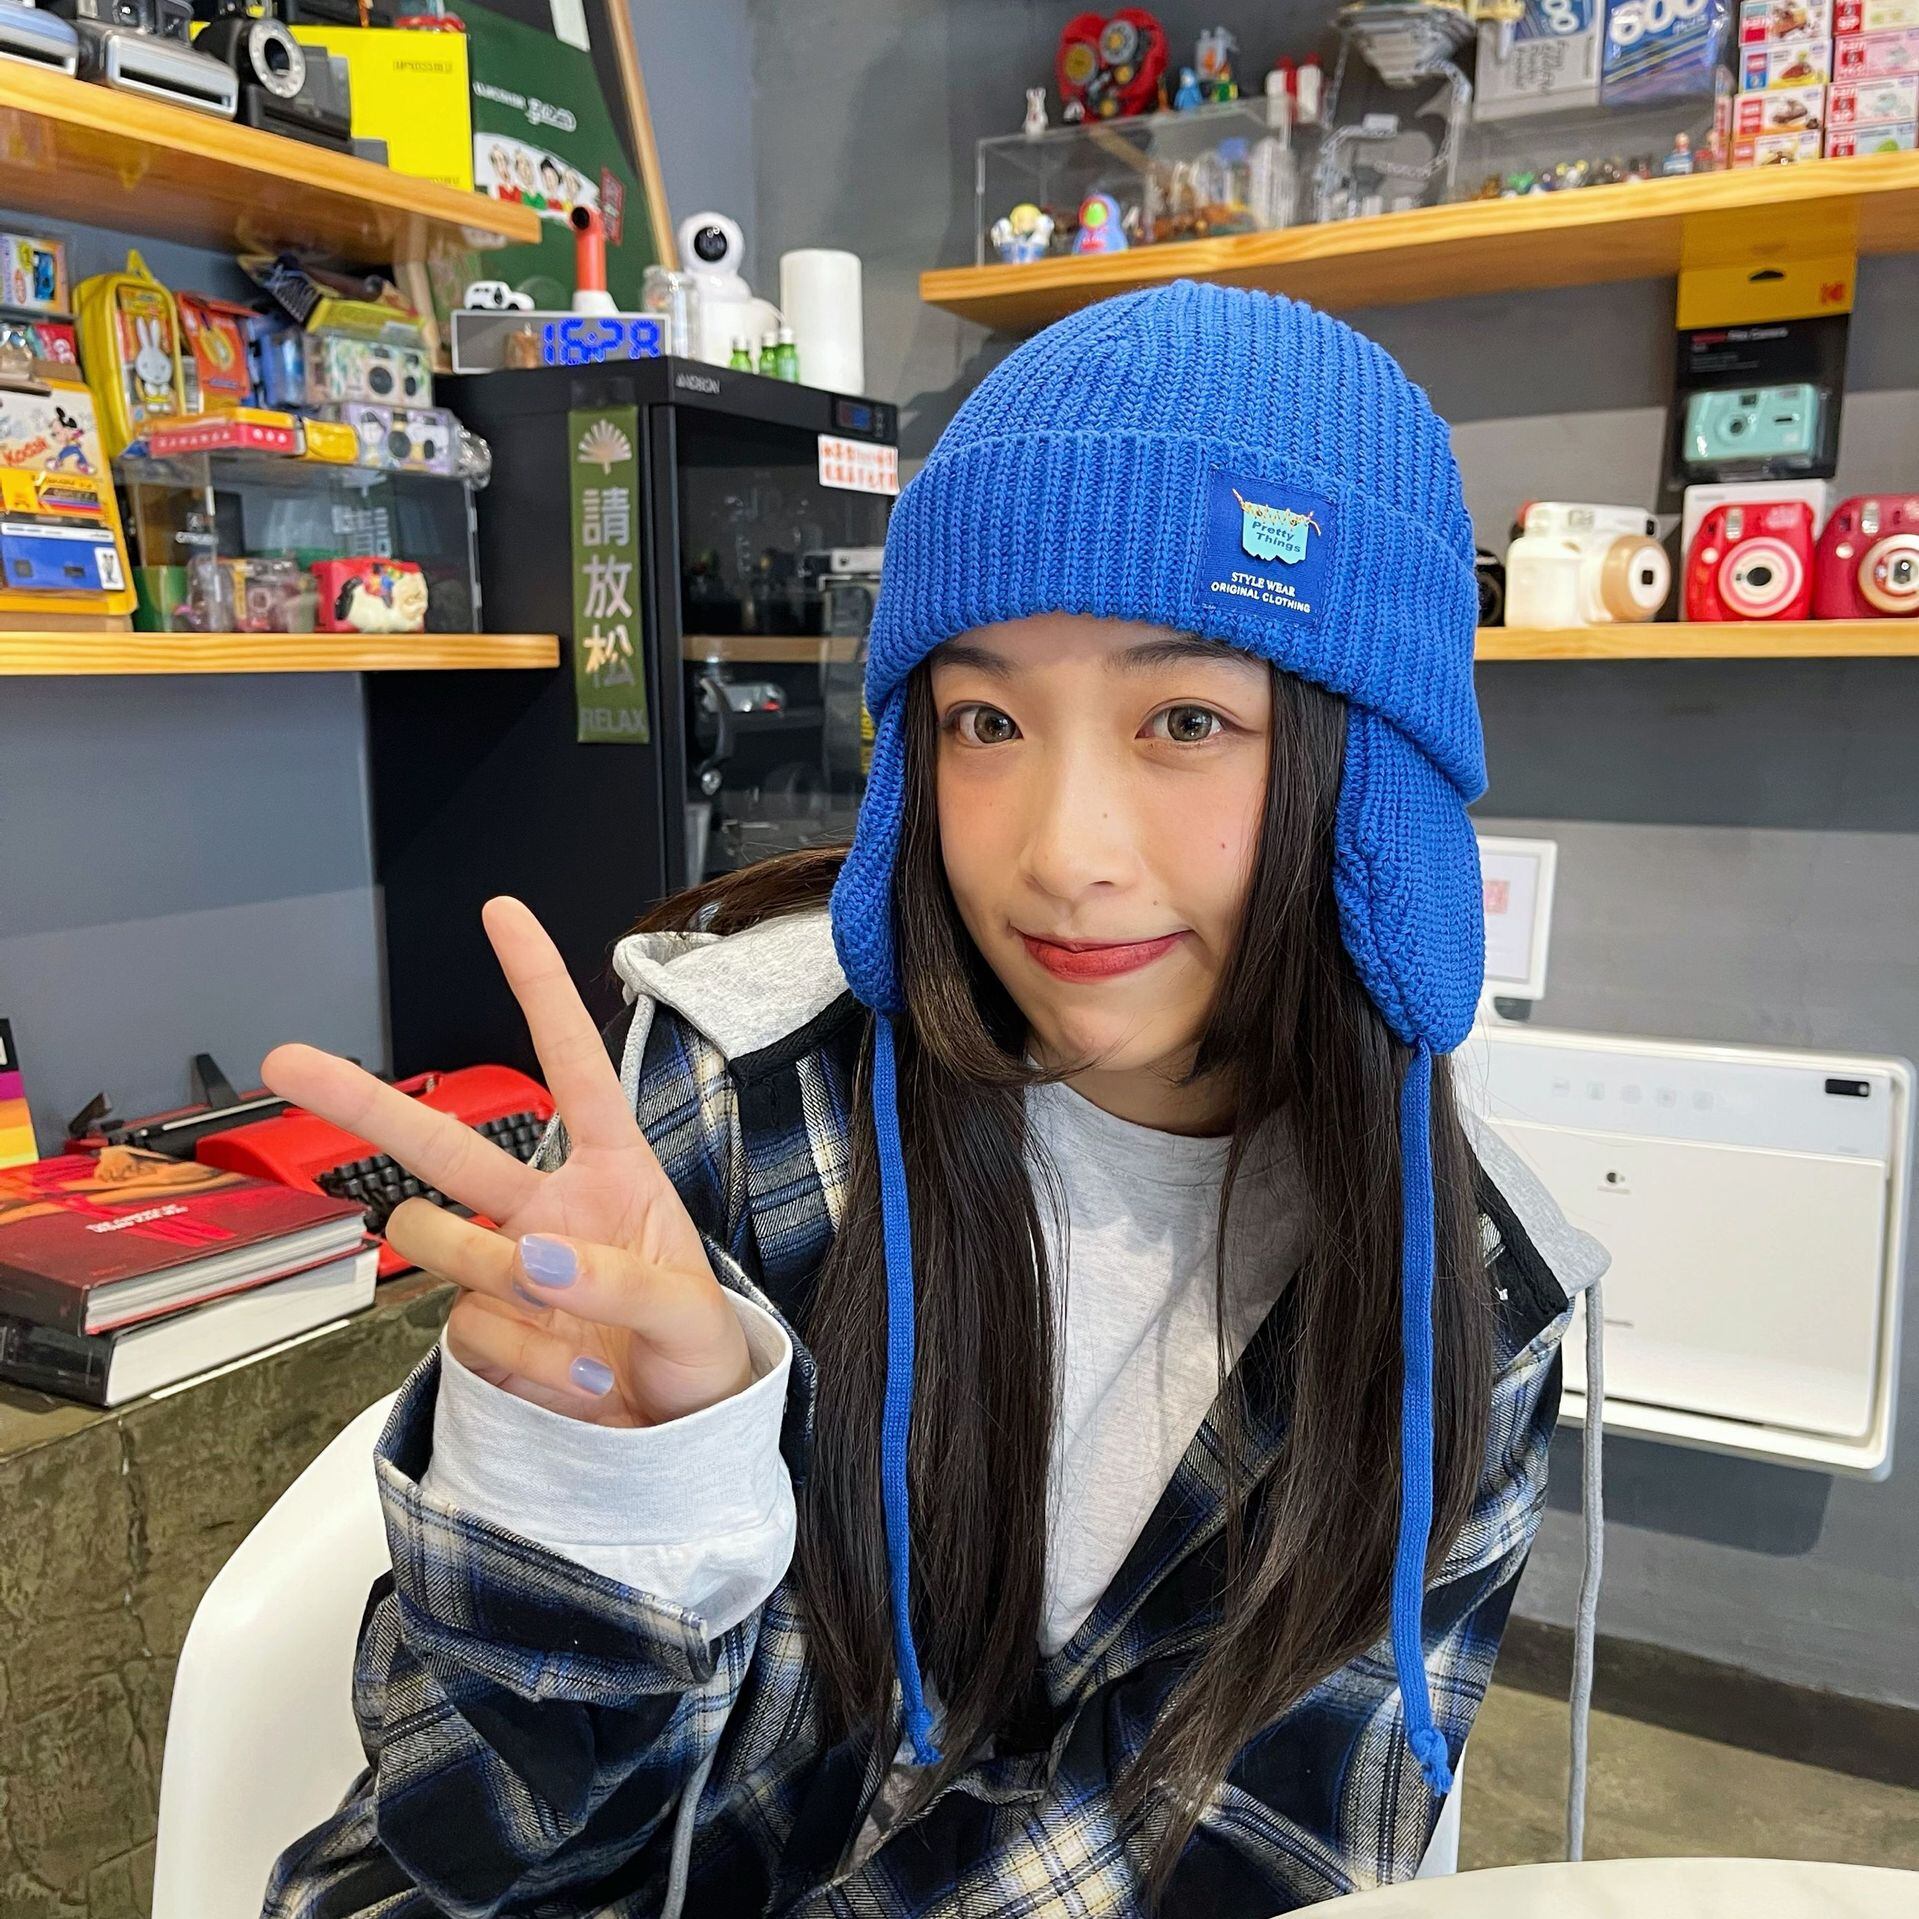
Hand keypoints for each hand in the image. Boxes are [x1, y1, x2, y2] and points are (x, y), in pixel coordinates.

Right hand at [261, 898, 751, 1427]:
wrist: (675, 1438)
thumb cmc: (698, 1352)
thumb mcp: (692, 1313)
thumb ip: (621, 1282)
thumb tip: (533, 1259)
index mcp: (612, 1172)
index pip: (573, 1064)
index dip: (539, 986)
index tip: (500, 913)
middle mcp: (546, 1209)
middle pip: (444, 1143)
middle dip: (362, 1101)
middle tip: (285, 1062)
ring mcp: (506, 1270)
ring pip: (439, 1242)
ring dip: (493, 1278)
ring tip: (571, 1327)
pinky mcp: (481, 1334)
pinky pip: (467, 1331)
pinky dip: (522, 1361)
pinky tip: (574, 1378)